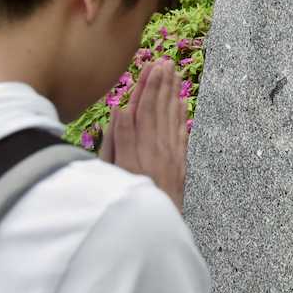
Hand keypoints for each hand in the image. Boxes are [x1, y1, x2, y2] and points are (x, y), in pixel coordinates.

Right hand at [99, 59, 188, 211]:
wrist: (153, 231)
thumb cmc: (122, 203)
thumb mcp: (111, 173)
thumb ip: (117, 141)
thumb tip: (122, 109)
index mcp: (136, 150)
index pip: (142, 110)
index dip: (146, 87)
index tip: (150, 67)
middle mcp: (156, 150)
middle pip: (158, 110)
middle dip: (161, 84)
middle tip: (165, 62)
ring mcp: (171, 157)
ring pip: (171, 118)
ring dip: (172, 93)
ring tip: (174, 73)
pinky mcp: (179, 165)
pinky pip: (181, 133)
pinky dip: (181, 116)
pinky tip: (181, 102)